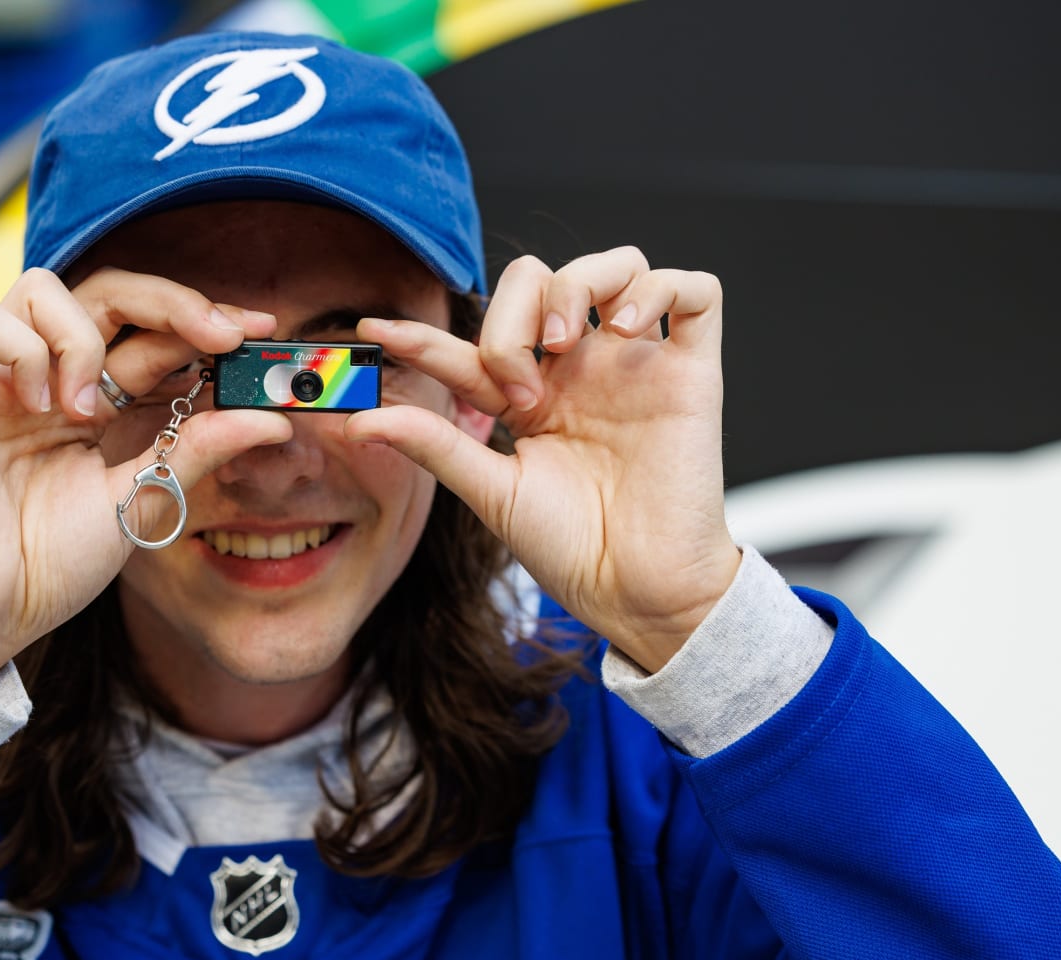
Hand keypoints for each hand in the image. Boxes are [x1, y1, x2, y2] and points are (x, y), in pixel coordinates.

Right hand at [0, 267, 293, 684]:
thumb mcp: (142, 499)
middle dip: (171, 302)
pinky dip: (23, 351)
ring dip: (83, 337)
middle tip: (217, 336)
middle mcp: (50, 377)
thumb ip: (198, 449)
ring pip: (41, 287)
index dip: (203, 322)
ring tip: (87, 409)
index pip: (151, 333)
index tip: (260, 330)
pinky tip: (38, 408)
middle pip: (107, 291)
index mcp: (98, 401)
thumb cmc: (52, 563)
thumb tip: (273, 418)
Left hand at [349, 247, 741, 670]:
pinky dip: (660, 287)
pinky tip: (627, 328)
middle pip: (543, 280)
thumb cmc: (571, 549)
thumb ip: (435, 446)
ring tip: (563, 341)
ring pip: (619, 266)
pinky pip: (698, 292)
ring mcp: (637, 366)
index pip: (473, 343)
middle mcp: (583, 370)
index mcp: (533, 396)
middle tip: (515, 378)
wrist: (635, 591)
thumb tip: (362, 419)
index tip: (374, 334)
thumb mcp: (492, 492)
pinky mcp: (694, 373)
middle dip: (513, 310)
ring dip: (579, 283)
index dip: (424, 333)